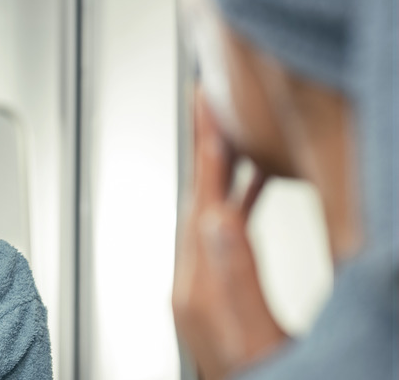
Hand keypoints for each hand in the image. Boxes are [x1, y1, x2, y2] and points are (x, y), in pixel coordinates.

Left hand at [172, 93, 286, 379]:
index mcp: (200, 290)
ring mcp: (199, 292)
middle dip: (206, 148)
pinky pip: (219, 236)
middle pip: (197, 199)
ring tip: (237, 138)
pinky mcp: (212, 297)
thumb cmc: (266, 378)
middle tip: (211, 104)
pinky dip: (233, 204)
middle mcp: (191, 287)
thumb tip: (217, 219)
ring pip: (207, 213)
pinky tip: (248, 195)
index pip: (202, 202)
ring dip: (221, 172)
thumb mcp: (259, 337)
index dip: (207, 150)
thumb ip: (237, 280)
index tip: (205, 105)